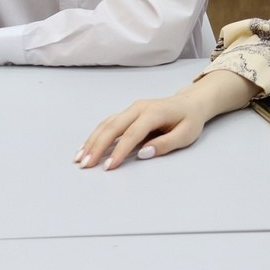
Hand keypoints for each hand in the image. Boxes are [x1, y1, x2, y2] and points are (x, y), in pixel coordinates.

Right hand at [75, 71, 259, 170]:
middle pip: (112, 127)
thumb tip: (143, 154)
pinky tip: (87, 146)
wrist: (190, 102)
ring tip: (79, 158)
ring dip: (92, 140)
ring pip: (106, 124)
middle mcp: (138, 108)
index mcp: (152, 113)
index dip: (119, 151)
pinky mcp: (127, 113)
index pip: (131, 134)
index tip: (108, 167)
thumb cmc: (189, 120)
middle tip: (85, 164)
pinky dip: (96, 135)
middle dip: (97, 146)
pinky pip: (108, 123)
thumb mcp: (185, 135)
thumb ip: (164, 144)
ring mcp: (131, 109)